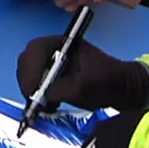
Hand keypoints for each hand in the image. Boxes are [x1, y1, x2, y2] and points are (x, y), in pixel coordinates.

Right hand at [16, 37, 148, 111]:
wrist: (122, 86)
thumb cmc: (107, 82)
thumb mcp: (82, 88)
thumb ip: (60, 90)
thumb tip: (41, 97)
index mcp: (63, 43)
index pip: (34, 51)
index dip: (30, 71)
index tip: (34, 92)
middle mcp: (54, 48)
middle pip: (27, 60)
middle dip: (28, 81)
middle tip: (35, 101)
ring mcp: (52, 59)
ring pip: (28, 71)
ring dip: (32, 88)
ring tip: (46, 104)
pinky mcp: (53, 72)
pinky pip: (35, 80)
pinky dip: (37, 92)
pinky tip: (50, 103)